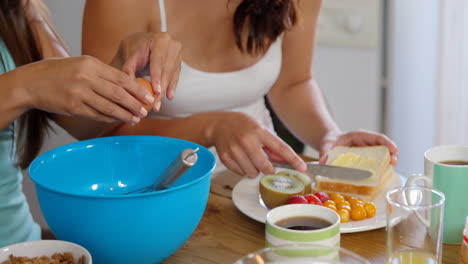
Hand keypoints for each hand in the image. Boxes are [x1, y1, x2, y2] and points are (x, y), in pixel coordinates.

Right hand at [21, 56, 153, 123]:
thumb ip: (103, 73)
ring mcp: (79, 93)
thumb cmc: (60, 72)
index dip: (137, 89)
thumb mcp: (82, 65)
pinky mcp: (73, 107)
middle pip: (118, 94)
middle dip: (135, 104)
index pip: (121, 78)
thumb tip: (128, 85)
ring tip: (136, 119)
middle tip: (146, 111)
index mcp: (91, 64)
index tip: (149, 96)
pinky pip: (97, 114)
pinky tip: (119, 120)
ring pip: (109, 107)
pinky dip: (110, 118)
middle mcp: (86, 78)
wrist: (32, 82)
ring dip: (125, 115)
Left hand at [111, 32, 181, 110]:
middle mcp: (172, 45)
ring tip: (158, 105)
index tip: (155, 92)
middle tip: (155, 103)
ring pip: (172, 76)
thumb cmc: (134, 48)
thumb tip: (128, 81)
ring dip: (165, 91)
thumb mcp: (129, 55)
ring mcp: (178, 54)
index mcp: (160, 40)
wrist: (142, 43)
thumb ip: (128, 67)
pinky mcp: (179, 62)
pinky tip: (169, 97)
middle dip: (161, 89)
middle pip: (167, 70)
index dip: (157, 77)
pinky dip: (171, 88)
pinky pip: (175, 77)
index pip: (158, 61)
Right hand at [210, 112, 306, 177]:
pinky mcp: (226, 158)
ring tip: (250, 159)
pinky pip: (241, 173)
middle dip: (269, 170)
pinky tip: (241, 159)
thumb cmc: (243, 126)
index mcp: (259, 131)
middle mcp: (246, 140)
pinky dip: (244, 170)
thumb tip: (287, 161)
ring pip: (252, 173)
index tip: (302, 168)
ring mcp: (234, 150)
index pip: (280, 148)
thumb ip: (273, 145)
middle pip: (265, 167)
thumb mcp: (260, 129)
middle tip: (266, 165)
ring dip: (255, 170)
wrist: (219, 124)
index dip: (293, 159)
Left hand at [318, 130, 398, 164]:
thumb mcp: (326, 144)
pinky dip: (382, 165)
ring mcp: (368, 149)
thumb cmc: (330, 141)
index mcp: (360, 135)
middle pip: (384, 145)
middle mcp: (366, 142)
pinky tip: (384, 173)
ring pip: (383, 153)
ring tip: (392, 167)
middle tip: (395, 162)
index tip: (393, 149)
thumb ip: (325, 151)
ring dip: (389, 160)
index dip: (387, 143)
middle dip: (392, 152)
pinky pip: (377, 160)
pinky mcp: (366, 157)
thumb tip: (323, 161)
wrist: (330, 143)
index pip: (377, 137)